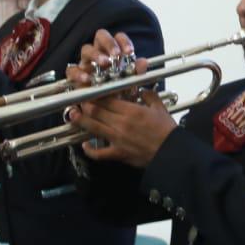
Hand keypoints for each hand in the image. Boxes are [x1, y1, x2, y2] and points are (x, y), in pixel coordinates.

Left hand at [62, 29, 169, 167]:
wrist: (171, 152)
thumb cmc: (167, 130)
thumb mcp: (159, 107)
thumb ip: (148, 96)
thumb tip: (140, 90)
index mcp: (131, 110)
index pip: (106, 99)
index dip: (95, 94)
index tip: (89, 90)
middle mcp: (120, 123)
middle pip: (96, 111)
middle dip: (85, 104)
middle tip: (78, 100)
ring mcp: (117, 140)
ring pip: (94, 128)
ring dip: (81, 121)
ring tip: (73, 115)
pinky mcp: (118, 154)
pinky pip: (99, 153)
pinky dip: (90, 150)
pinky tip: (84, 145)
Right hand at [66, 29, 139, 87]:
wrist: (105, 108)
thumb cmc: (118, 90)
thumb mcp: (130, 83)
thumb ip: (136, 72)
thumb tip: (143, 62)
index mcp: (114, 51)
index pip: (118, 37)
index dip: (123, 41)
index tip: (129, 52)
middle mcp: (99, 52)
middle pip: (100, 36)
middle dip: (109, 43)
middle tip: (116, 54)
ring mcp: (86, 62)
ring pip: (86, 49)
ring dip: (95, 55)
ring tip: (104, 63)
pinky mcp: (75, 75)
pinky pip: (72, 70)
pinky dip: (79, 73)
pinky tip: (88, 79)